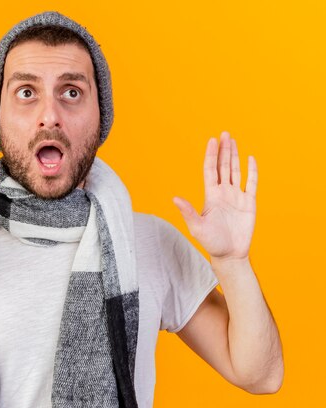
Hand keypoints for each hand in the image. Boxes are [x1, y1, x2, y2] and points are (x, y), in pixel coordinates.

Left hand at [173, 131, 256, 261]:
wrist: (229, 254)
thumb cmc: (210, 242)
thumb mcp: (196, 226)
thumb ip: (187, 212)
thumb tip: (174, 199)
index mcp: (211, 195)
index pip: (210, 170)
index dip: (211, 155)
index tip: (212, 140)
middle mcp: (223, 192)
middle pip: (223, 166)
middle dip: (224, 150)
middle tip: (224, 133)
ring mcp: (237, 196)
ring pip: (236, 171)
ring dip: (235, 156)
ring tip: (233, 140)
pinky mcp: (249, 203)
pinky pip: (252, 183)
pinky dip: (252, 171)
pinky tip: (251, 159)